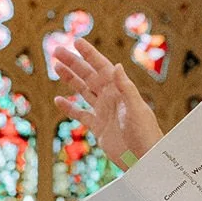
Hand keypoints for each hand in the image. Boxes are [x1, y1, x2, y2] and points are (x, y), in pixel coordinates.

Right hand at [49, 36, 163, 164]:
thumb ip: (126, 88)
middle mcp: (110, 97)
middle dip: (73, 62)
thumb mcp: (136, 109)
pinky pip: (80, 114)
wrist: (144, 159)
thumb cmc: (145, 133)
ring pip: (83, 90)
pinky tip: (58, 100)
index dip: (89, 54)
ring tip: (56, 67)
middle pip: (88, 75)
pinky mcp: (98, 127)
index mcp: (119, 90)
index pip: (101, 67)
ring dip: (70, 79)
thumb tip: (116, 65)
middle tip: (56, 50)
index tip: (76, 41)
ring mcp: (103, 111)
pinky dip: (69, 108)